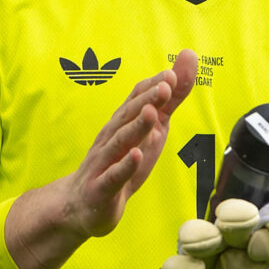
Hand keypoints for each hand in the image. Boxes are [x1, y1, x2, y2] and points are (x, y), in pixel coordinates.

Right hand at [7, 49, 196, 268]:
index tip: (172, 73)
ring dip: (137, 127)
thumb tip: (186, 63)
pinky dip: (125, 165)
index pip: (137, 100)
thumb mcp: (151, 132)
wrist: (82, 206)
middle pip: (129, 116)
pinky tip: (137, 155)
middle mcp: (111, 138)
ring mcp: (104, 163)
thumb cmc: (121, 163)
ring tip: (153, 113)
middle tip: (167, 84)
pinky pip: (114, 176)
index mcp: (123, 124)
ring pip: (121, 142)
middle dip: (148, 99)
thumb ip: (169, 101)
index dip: (153, 86)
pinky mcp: (101, 189)